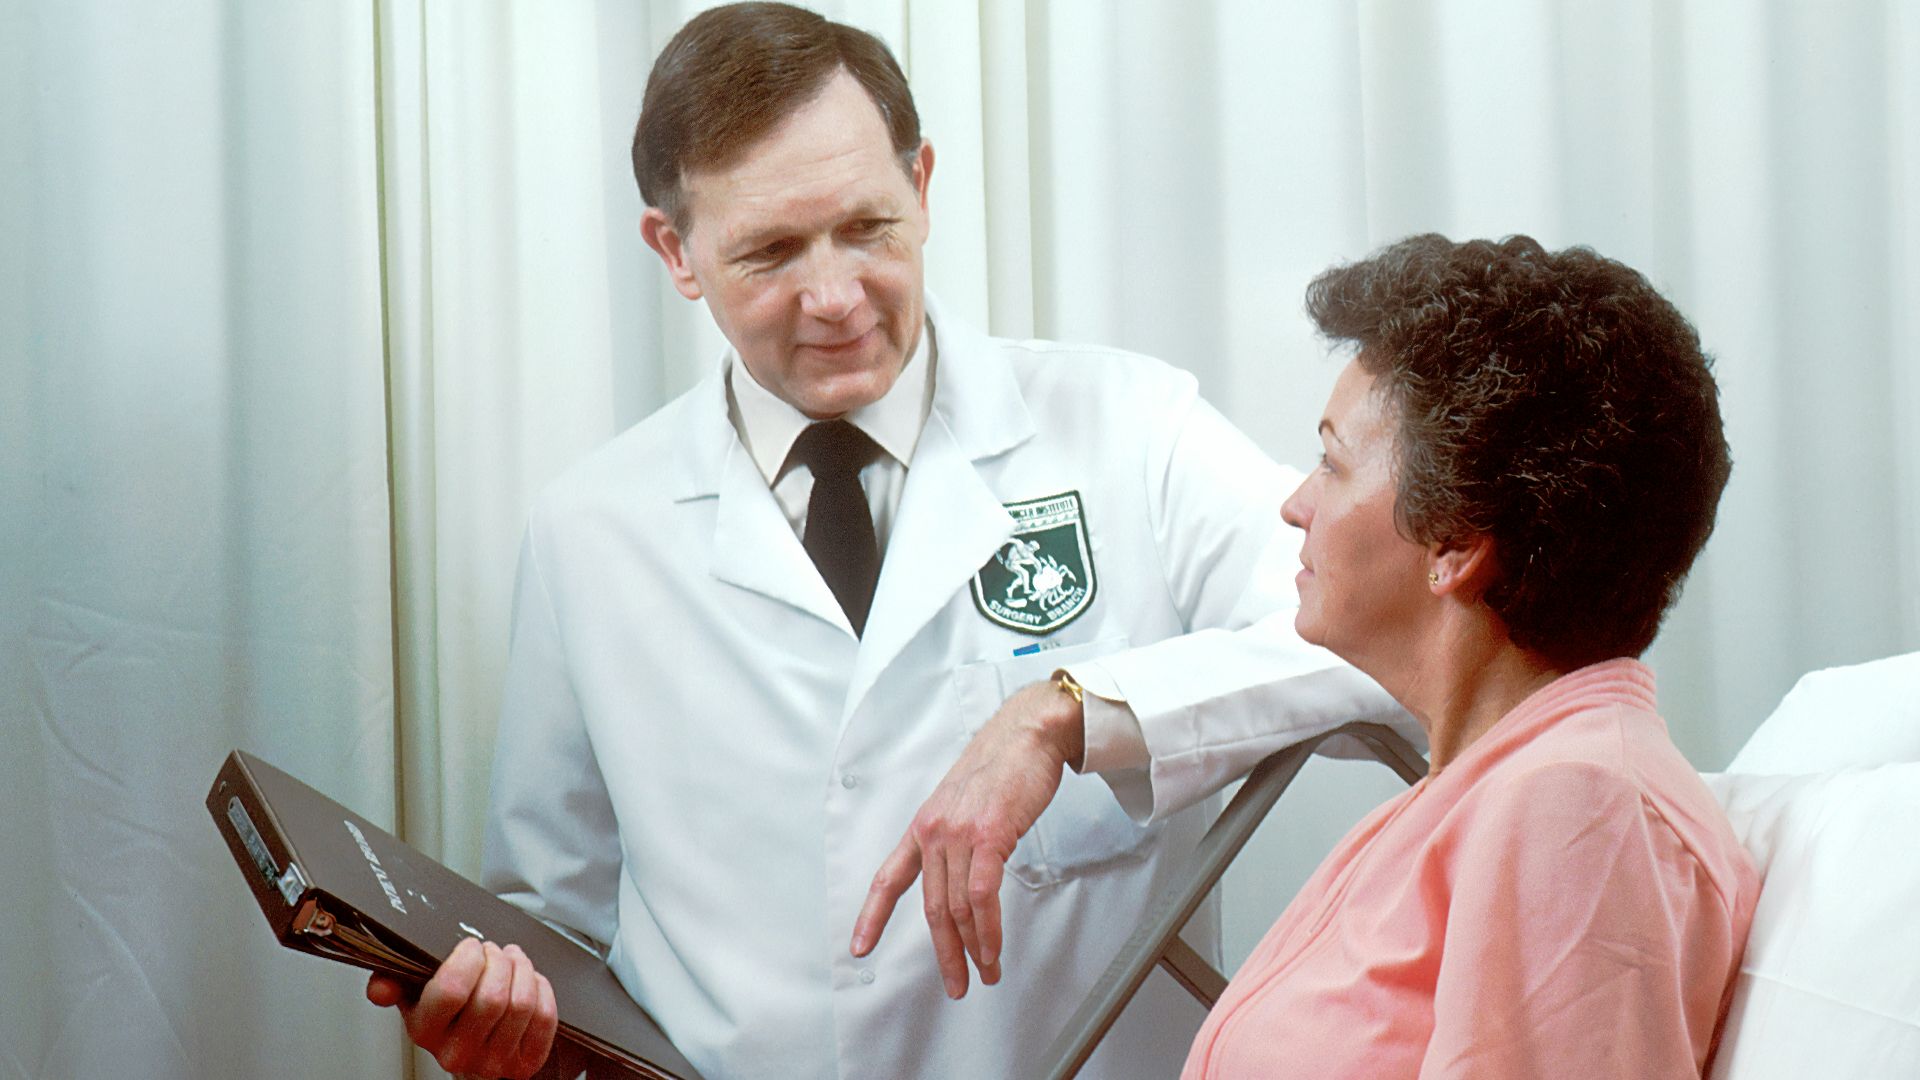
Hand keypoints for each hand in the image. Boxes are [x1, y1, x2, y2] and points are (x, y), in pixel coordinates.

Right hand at [365, 936, 557, 1078]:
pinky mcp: (523, 1064)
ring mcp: (492, 1062)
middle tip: (495, 951)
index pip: (451, 991)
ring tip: (513, 961)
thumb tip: (381, 988)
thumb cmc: (446, 1015)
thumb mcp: (413, 994)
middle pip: (493, 997)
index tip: (471, 946)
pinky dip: (542, 990)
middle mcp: (457, 1053)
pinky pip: (544, 1018)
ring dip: (523, 970)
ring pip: (522, 1004)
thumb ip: (394, 982)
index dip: (468, 958)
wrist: (467, 1050)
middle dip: (499, 961)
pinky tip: (530, 982)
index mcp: (425, 1031)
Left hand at [849, 678, 1082, 998]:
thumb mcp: (963, 803)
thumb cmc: (1002, 765)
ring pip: (957, 908)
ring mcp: (958, 834)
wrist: (1027, 733)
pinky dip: (988, 929)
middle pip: (932, 908)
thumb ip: (956, 838)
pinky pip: (982, 895)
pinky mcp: (988, 836)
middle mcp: (933, 831)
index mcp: (923, 825)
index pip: (889, 878)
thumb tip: (963, 874)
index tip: (860, 947)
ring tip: (986, 972)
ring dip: (974, 948)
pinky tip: (994, 947)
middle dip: (945, 953)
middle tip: (956, 984)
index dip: (872, 917)